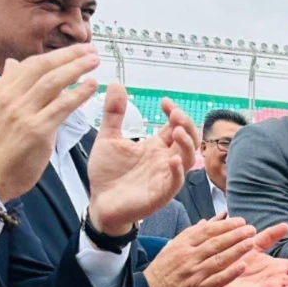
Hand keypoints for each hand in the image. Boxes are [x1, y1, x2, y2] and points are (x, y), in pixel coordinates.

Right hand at [0, 44, 99, 201]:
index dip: (56, 55)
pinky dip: (78, 93)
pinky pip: (61, 106)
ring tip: (94, 62)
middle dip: (69, 56)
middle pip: (43, 68)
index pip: (31, 64)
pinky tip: (91, 86)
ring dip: (77, 69)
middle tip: (90, 51)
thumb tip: (12, 64)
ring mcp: (22, 113)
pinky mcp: (37, 130)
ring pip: (53, 82)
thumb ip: (8, 86)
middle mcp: (10, 98)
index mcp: (0, 91)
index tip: (76, 50)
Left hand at [88, 84, 200, 234]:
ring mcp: (165, 176)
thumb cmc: (107, 174)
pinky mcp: (161, 194)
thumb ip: (114, 113)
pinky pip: (175, 182)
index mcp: (156, 146)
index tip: (164, 102)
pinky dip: (177, 171)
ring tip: (177, 131)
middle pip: (188, 139)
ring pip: (188, 158)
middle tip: (174, 114)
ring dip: (186, 144)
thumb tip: (116, 83)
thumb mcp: (108, 138)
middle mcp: (165, 159)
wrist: (99, 203)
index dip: (174, 112)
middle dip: (186, 124)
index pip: (175, 125)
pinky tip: (172, 160)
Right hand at [144, 215, 259, 286]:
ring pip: (219, 259)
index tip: (241, 221)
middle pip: (216, 243)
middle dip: (236, 235)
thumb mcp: (175, 245)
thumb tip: (215, 218)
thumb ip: (196, 231)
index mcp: (183, 244)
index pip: (208, 231)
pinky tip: (242, 266)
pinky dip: (230, 273)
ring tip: (251, 243)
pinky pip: (217, 280)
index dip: (226, 225)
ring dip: (237, 250)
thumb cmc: (165, 267)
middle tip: (251, 229)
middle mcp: (189, 257)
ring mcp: (194, 273)